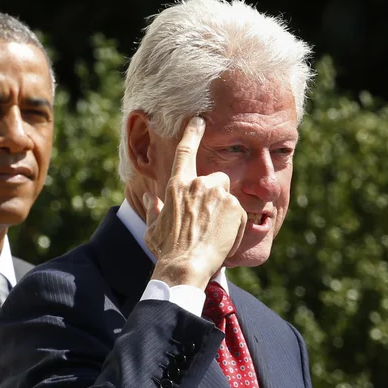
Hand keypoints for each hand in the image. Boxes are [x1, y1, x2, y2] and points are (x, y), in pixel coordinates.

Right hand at [144, 116, 246, 289]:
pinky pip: (240, 214)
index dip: (193, 132)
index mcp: (177, 186)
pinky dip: (235, 227)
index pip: (185, 151)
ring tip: (214, 234)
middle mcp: (199, 184)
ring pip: (228, 198)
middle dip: (216, 195)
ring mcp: (218, 195)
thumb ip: (153, 209)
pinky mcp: (235, 208)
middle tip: (208, 219)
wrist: (186, 267)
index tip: (199, 120)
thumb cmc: (167, 250)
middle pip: (216, 179)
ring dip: (225, 212)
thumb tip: (147, 198)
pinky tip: (223, 240)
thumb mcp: (153, 229)